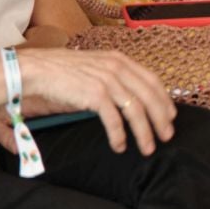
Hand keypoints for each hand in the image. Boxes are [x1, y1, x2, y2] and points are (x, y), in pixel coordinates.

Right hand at [14, 46, 174, 155]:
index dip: (165, 100)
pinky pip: (114, 120)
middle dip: (161, 120)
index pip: (153, 81)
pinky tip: (120, 146)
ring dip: (144, 133)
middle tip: (167, 137)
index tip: (171, 116)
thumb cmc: (63, 71)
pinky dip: (120, 136)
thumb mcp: (95, 67)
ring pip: (136, 111)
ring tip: (147, 148)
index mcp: (120, 59)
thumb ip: (114, 76)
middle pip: (150, 97)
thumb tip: (129, 97)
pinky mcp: (95, 95)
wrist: (38, 70)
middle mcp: (117, 67)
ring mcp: (107, 80)